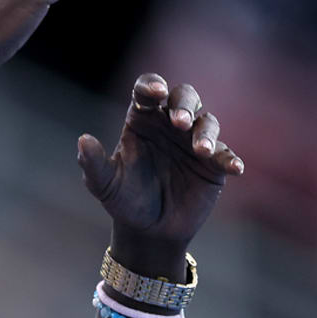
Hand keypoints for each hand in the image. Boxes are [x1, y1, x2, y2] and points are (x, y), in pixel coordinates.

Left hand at [76, 74, 244, 278]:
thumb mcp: (104, 184)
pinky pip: (225, 154)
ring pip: (206, 121)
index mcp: (141, 120)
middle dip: (184, 104)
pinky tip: (234, 168)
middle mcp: (169, 124)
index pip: (146, 92)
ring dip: (206, 132)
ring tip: (201, 150)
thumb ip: (93, 163)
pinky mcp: (213, 164)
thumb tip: (83, 140)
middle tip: (180, 121)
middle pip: (183, 96)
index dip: (152, 86)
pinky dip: (229, 158)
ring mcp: (193, 141)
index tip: (154, 94)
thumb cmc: (123, 200)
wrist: (148, 231)